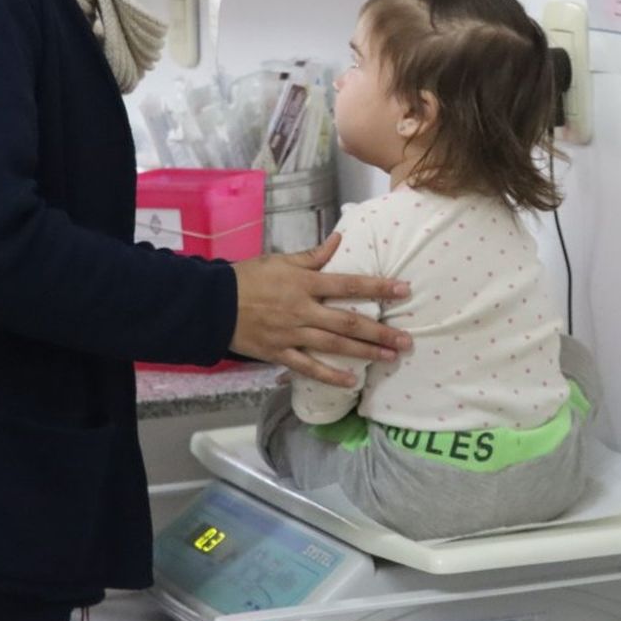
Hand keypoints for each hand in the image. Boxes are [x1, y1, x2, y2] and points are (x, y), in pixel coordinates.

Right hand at [230, 232, 411, 386]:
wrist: (213, 305)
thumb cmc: (247, 278)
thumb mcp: (279, 261)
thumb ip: (312, 255)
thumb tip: (340, 239)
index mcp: (304, 284)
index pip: (348, 284)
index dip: (378, 287)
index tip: (403, 289)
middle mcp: (303, 310)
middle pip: (349, 321)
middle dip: (380, 331)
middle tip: (407, 339)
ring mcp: (292, 335)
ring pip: (335, 345)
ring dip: (365, 352)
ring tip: (391, 356)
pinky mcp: (280, 354)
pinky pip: (310, 368)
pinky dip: (331, 376)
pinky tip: (352, 381)